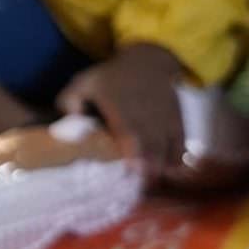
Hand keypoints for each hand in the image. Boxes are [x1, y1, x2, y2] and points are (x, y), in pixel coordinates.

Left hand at [59, 42, 185, 175]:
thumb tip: (67, 121)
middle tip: (138, 187)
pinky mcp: (177, 122)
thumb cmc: (111, 77)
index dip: (132, 157)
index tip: (128, 174)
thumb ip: (70, 101)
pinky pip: (180, 145)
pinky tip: (170, 171)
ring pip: (167, 149)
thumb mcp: (84, 82)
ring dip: (161, 168)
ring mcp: (164, 121)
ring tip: (151, 182)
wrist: (148, 62)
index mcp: (122, 111)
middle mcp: (146, 118)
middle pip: (151, 149)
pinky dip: (176, 159)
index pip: (129, 137)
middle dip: (147, 170)